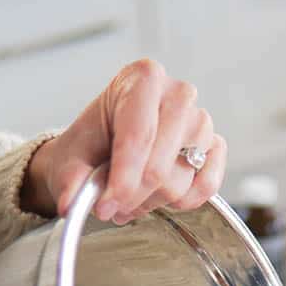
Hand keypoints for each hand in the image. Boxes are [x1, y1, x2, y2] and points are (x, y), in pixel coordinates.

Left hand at [21, 59, 226, 223]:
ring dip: (152, 201)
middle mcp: (177, 95)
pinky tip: (161, 198)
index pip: (138, 136)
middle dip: (133, 196)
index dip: (122, 179)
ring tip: (131, 197)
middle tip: (112, 206)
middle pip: (160, 165)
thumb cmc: (96, 142)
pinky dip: (184, 201)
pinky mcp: (215, 147)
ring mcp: (201, 121)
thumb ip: (71, 179)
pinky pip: (207, 186)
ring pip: (180, 181)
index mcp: (142, 79)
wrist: (111, 144)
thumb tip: (70, 205)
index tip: (105, 207)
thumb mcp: (73, 155)